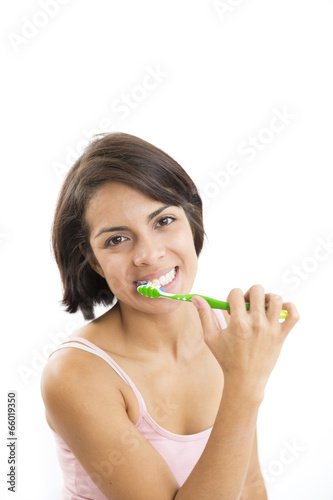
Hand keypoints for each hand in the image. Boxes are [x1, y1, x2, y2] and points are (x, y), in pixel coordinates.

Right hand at [192, 285, 299, 399]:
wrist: (245, 380)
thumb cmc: (227, 359)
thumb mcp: (211, 337)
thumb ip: (204, 315)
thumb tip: (196, 298)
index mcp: (238, 322)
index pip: (236, 293)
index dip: (232, 297)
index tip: (232, 308)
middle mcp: (256, 323)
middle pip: (257, 291)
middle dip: (249, 294)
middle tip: (247, 306)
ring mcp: (271, 328)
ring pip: (275, 299)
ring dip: (267, 299)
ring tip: (261, 308)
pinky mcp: (282, 335)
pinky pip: (293, 314)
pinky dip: (289, 308)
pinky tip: (279, 311)